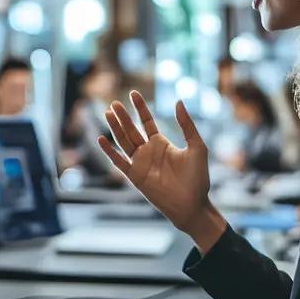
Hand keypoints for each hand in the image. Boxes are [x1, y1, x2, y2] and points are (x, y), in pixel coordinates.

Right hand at [98, 92, 225, 250]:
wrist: (192, 205)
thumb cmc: (198, 179)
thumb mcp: (197, 147)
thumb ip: (187, 125)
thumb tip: (178, 101)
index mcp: (161, 144)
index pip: (146, 121)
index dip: (140, 107)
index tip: (134, 93)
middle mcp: (148, 152)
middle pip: (131, 130)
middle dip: (123, 116)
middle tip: (114, 102)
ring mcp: (140, 164)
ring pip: (123, 142)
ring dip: (115, 128)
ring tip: (108, 113)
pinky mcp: (135, 176)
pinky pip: (118, 161)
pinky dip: (109, 151)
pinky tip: (101, 138)